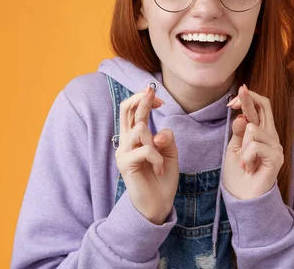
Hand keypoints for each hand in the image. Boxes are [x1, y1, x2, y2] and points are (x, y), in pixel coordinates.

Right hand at [115, 86, 178, 223]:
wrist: (158, 203)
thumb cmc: (162, 177)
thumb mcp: (170, 152)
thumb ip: (166, 138)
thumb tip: (158, 133)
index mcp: (135, 136)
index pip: (133, 110)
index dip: (144, 99)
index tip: (159, 99)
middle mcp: (126, 140)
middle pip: (126, 110)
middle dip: (141, 98)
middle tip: (152, 91)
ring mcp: (123, 151)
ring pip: (140, 129)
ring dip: (156, 141)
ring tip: (160, 158)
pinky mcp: (125, 164)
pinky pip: (146, 150)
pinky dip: (158, 158)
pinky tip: (159, 170)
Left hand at [223, 85, 283, 199]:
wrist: (243, 198)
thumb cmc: (238, 174)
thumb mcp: (233, 148)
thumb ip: (238, 132)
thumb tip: (241, 116)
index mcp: (261, 132)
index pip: (260, 107)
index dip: (248, 99)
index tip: (233, 101)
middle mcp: (271, 136)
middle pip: (264, 108)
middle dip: (248, 100)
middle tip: (239, 93)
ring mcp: (276, 146)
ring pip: (253, 130)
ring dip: (243, 147)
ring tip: (245, 162)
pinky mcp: (276, 158)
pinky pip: (255, 146)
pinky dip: (246, 157)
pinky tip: (249, 168)